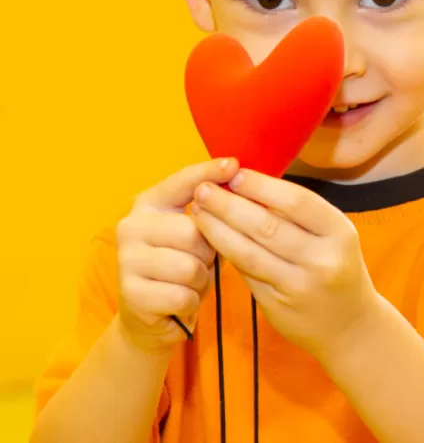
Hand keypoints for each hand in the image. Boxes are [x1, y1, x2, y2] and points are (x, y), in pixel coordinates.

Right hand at [116, 157, 239, 353]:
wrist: (150, 318)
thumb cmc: (181, 267)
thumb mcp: (196, 235)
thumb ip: (211, 213)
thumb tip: (237, 182)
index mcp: (149, 203)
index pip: (183, 181)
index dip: (209, 172)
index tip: (234, 164)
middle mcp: (131, 225)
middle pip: (192, 232)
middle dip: (207, 253)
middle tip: (200, 263)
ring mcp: (126, 259)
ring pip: (189, 266)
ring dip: (200, 280)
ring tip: (190, 282)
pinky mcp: (130, 293)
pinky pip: (182, 296)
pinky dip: (191, 301)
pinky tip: (180, 300)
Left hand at [191, 170, 379, 363]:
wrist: (351, 326)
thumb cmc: (335, 265)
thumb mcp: (331, 235)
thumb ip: (297, 213)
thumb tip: (247, 182)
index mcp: (339, 232)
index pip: (295, 201)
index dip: (261, 186)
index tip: (234, 173)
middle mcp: (322, 260)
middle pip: (266, 226)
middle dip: (229, 205)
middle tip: (204, 188)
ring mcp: (299, 287)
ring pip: (249, 253)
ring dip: (218, 229)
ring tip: (198, 210)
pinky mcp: (278, 308)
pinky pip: (246, 274)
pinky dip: (226, 252)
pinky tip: (210, 237)